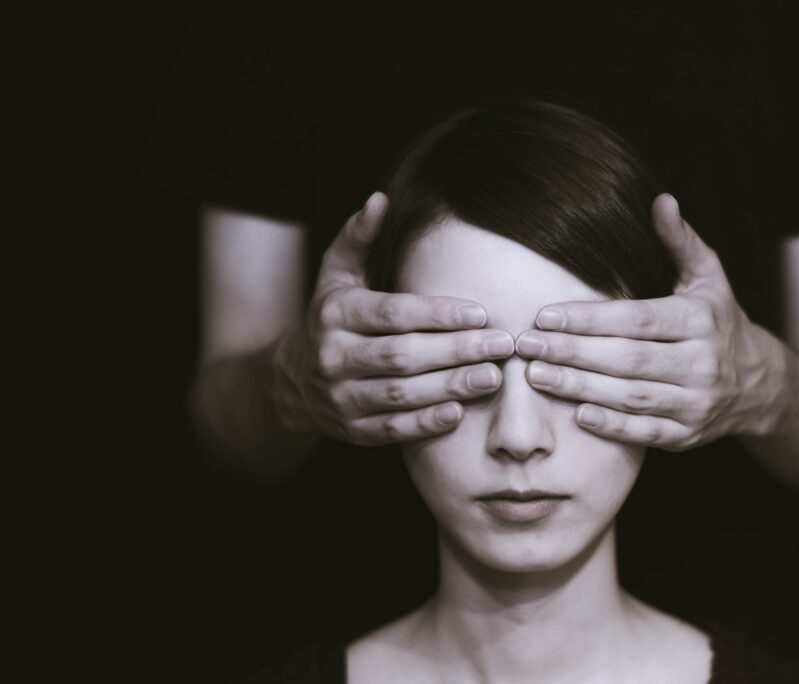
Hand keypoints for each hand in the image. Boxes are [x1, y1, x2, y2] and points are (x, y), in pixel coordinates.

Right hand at [272, 192, 514, 445]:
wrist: (290, 383)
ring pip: (400, 394)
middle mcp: (334, 357)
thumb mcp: (336, 275)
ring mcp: (342, 398)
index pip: (392, 313)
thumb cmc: (331, 318)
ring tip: (493, 376)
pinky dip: (426, 424)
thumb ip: (359, 239)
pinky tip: (461, 413)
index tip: (482, 313)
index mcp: (335, 314)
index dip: (438, 314)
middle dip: (456, 351)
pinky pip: (393, 430)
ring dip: (450, 387)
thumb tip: (380, 199)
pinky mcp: (353, 431)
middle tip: (502, 344)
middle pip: (401, 355)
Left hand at [514, 193, 778, 450]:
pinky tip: (577, 415)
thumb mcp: (709, 278)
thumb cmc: (719, 322)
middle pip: (628, 359)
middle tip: (526, 346)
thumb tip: (661, 200)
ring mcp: (695, 403)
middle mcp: (701, 363)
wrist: (762, 385)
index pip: (637, 319)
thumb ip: (680, 241)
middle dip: (572, 353)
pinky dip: (612, 427)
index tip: (545, 316)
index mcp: (699, 320)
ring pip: (632, 397)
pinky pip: (646, 433)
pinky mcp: (687, 436)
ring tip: (537, 376)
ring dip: (580, 388)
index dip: (589, 319)